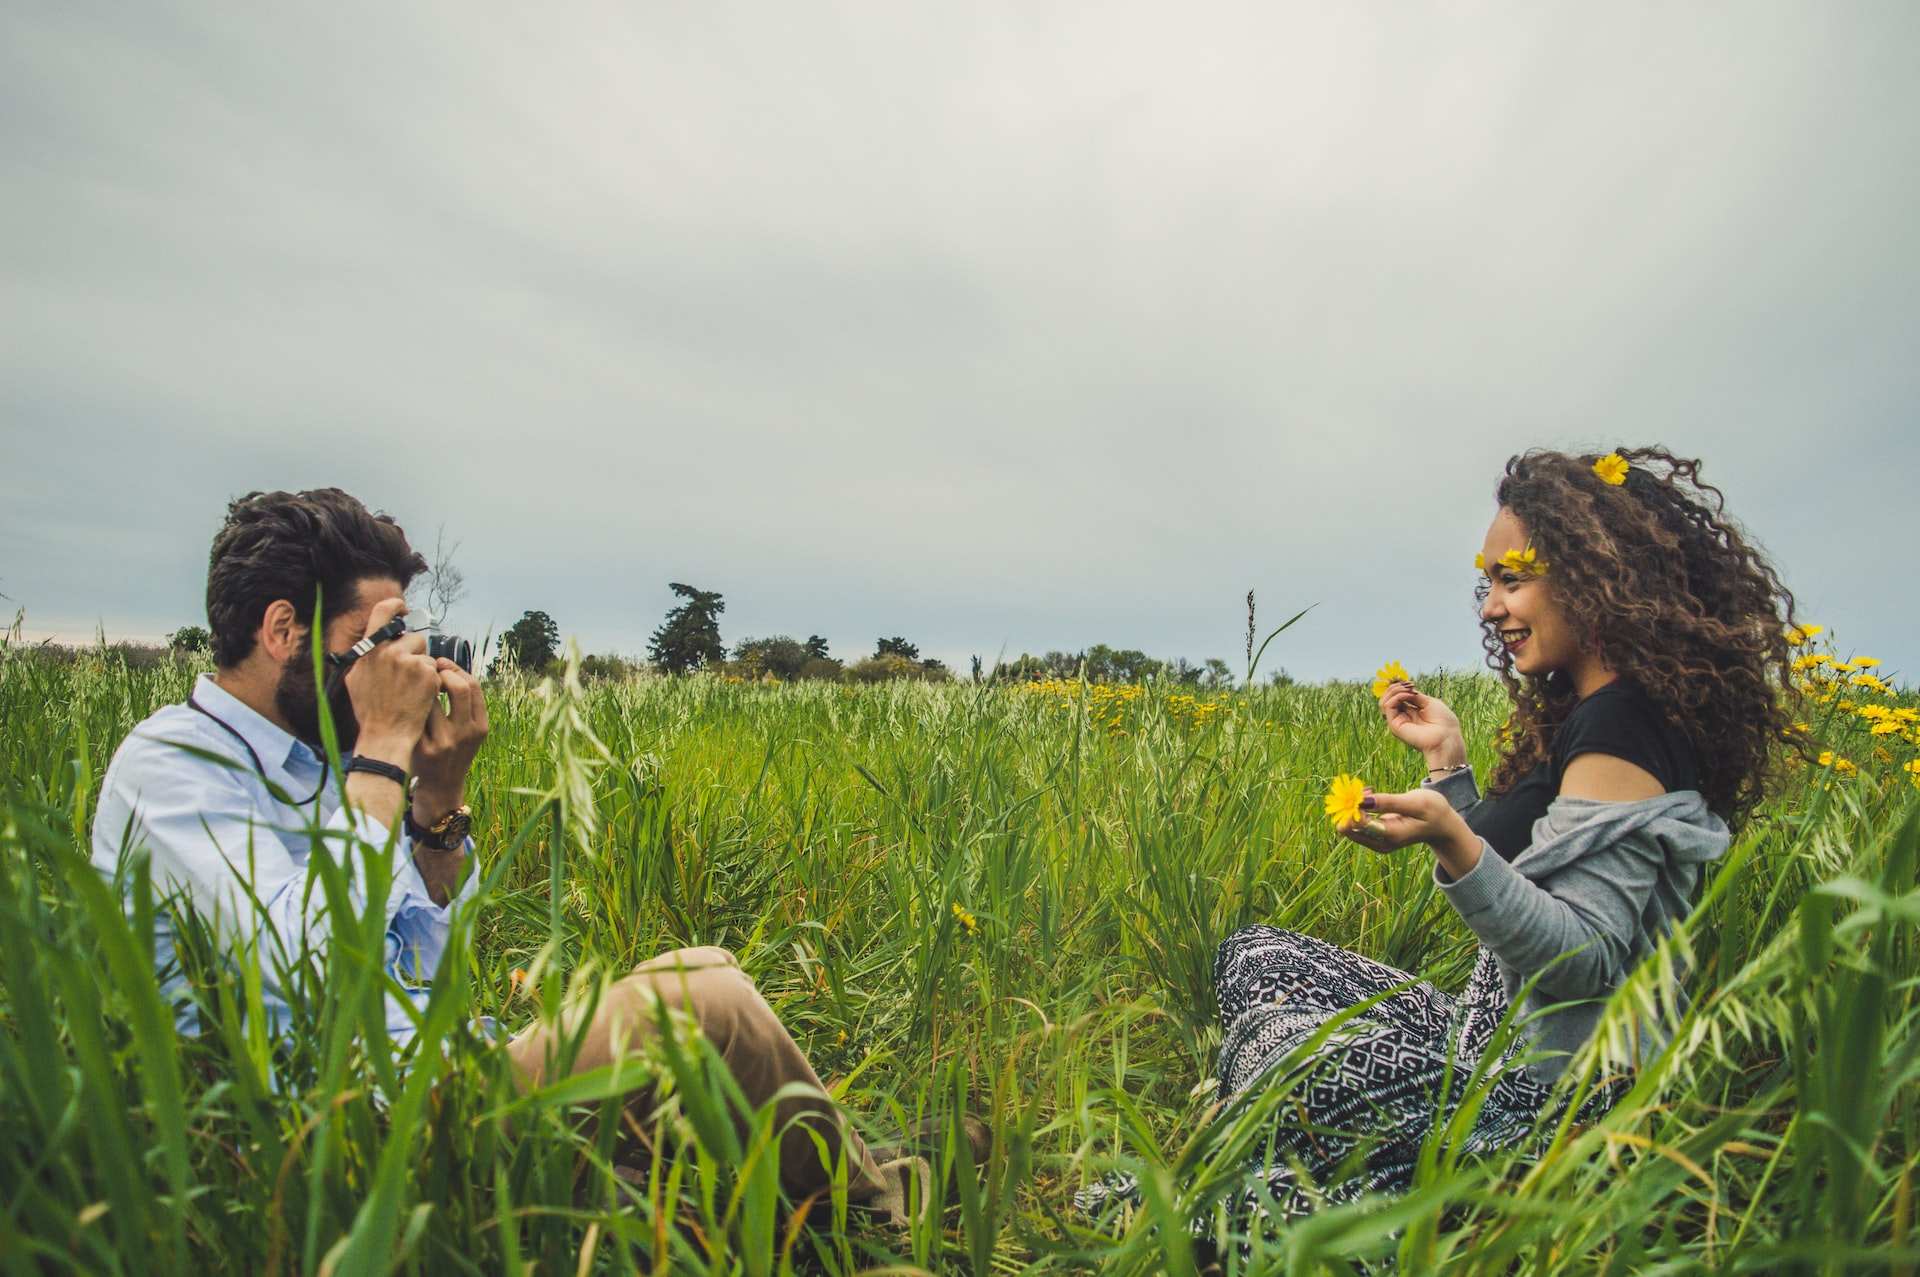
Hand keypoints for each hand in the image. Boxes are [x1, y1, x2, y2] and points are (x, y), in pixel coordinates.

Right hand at [342, 598, 438, 763]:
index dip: (396, 606)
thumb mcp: (357, 679)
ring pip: (427, 656)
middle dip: (415, 653)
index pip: (383, 611)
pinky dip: (432, 682)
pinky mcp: (429, 675)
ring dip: (424, 669)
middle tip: (408, 676)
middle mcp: (390, 652)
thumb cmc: (370, 711)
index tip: (403, 608)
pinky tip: (420, 696)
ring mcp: (411, 662)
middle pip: (414, 638)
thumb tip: (373, 639)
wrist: (387, 734)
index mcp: (370, 650)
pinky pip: (436, 670)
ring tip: (411, 690)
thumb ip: (366, 656)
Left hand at [411, 658, 488, 823]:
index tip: (443, 665)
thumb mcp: (469, 733)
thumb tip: (449, 667)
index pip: (474, 686)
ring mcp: (445, 741)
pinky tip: (407, 703)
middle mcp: (466, 733)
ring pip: (434, 699)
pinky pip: (416, 716)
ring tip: (418, 687)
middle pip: (460, 687)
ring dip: (424, 688)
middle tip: (431, 669)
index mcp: (481, 727)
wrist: (441, 787)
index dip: (457, 669)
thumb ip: (466, 706)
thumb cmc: (453, 752)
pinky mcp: (424, 748)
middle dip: (444, 672)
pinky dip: (411, 705)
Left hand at [1338, 787, 1482, 877]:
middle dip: (1350, 805)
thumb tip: (1362, 800)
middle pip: (1347, 828)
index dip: (1353, 805)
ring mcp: (1377, 842)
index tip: (1364, 790)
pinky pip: (1357, 824)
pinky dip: (1359, 809)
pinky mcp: (1376, 838)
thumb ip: (1388, 802)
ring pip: (1349, 826)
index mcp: (1389, 835)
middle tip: (1366, 789)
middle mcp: (1380, 843)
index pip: (1356, 823)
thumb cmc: (1432, 810)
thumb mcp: (1414, 802)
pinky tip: (1371, 796)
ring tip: (1370, 790)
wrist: (1442, 826)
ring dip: (1354, 806)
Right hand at [1378, 681, 1465, 768]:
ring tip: (1408, 690)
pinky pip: (1388, 706)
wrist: (1446, 737)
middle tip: (1409, 685)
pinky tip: (1409, 695)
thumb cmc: (1443, 721)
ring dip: (1394, 690)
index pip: (1396, 697)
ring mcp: (1398, 722)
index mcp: (1411, 712)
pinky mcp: (1395, 726)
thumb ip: (1413, 696)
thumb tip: (1402, 688)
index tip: (1411, 683)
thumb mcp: (1429, 702)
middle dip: (1396, 687)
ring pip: (1384, 702)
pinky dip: (1397, 696)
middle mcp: (1402, 717)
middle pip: (1387, 698)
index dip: (1400, 687)